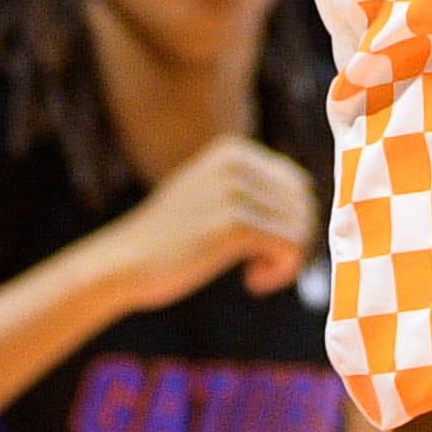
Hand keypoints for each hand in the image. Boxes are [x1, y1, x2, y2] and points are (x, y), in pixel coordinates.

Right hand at [91, 133, 319, 307]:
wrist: (124, 262)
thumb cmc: (169, 239)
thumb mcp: (208, 194)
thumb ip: (250, 187)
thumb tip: (308, 197)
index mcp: (233, 149)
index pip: (296, 184)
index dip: (291, 222)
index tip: (263, 248)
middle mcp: (236, 162)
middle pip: (303, 205)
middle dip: (292, 241)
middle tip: (262, 265)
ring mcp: (234, 191)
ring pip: (301, 227)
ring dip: (285, 259)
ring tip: (254, 273)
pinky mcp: (233, 224)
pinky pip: (290, 246)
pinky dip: (280, 270)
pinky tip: (252, 281)